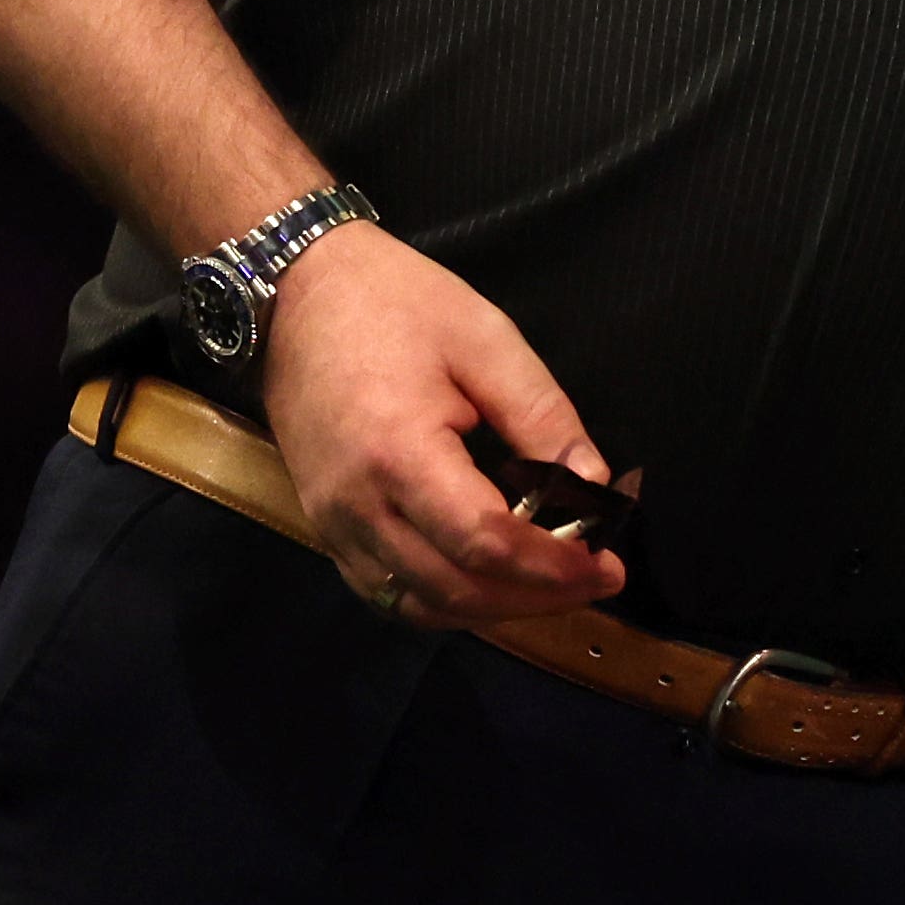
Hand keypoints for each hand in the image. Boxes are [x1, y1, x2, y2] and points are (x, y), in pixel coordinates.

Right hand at [261, 222, 629, 628]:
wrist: (295, 296)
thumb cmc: (394, 304)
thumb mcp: (487, 340)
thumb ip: (542, 416)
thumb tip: (593, 483)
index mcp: (398, 454)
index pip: (483, 541)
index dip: (552, 565)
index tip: (608, 565)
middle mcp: (355, 506)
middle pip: (453, 589)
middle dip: (534, 597)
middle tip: (596, 580)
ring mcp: (331, 524)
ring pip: (417, 604)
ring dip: (492, 609)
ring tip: (554, 586)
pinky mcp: (323, 526)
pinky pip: (385, 591)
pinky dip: (444, 600)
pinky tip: (490, 581)